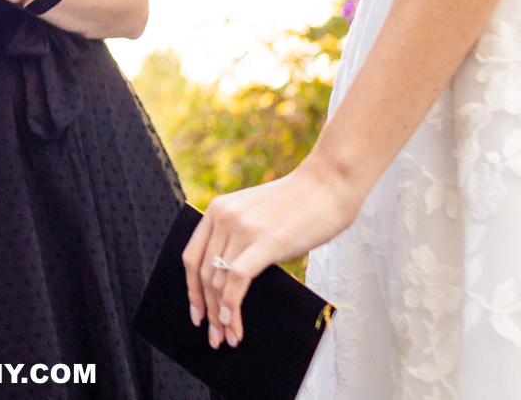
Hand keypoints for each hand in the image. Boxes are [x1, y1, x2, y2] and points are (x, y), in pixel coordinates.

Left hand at [182, 164, 359, 348]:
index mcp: (218, 209)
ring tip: (228, 338)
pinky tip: (233, 324)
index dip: (191, 289)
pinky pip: (237, 280)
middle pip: (203, 274)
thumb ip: (241, 237)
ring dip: (221, 316)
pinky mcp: (265, 241)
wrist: (329, 183)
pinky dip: (231, 306)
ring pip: (219, 281)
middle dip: (207, 310)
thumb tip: (233, 281)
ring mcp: (243, 228)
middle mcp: (224, 216)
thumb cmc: (301, 203)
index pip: (191, 256)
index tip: (196, 313)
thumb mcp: (258, 214)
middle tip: (213, 337)